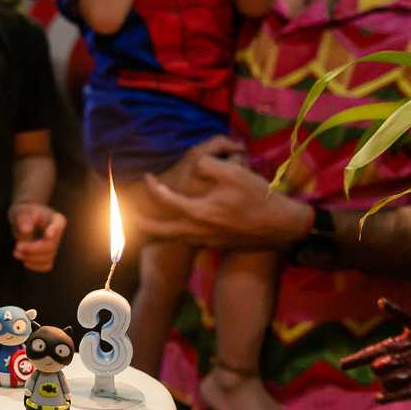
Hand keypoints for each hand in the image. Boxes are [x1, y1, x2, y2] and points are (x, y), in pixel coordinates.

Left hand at [9, 202, 66, 271]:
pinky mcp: (48, 256)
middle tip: (17, 246)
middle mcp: (58, 234)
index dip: (54, 230)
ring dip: (31, 258)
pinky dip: (35, 266)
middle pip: (51, 246)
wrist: (23, 220)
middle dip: (33, 249)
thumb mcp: (20, 212)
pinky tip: (24, 261)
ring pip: (48, 257)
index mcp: (56, 219)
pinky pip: (46, 265)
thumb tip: (26, 231)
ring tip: (15, 253)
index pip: (58, 225)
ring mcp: (54, 246)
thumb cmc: (23, 213)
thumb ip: (23, 219)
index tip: (47, 235)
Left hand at [136, 139, 309, 249]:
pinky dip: (175, 234)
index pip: (167, 200)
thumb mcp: (235, 172)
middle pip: (161, 231)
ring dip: (158, 231)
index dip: (153, 188)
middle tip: (128, 217)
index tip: (147, 177)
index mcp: (200, 212)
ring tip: (147, 224)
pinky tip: (176, 227)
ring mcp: (207, 241)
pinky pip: (187, 241)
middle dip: (143, 224)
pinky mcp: (216, 245)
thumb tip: (194, 164)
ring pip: (174, 238)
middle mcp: (199, 230)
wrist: (282, 227)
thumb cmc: (259, 198)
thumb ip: (208, 165)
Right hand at [339, 299, 410, 402]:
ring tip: (405, 373)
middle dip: (381, 367)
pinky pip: (404, 394)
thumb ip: (401, 314)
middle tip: (388, 362)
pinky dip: (392, 397)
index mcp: (398, 345)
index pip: (372, 352)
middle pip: (380, 368)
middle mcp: (402, 361)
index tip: (343, 365)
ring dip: (391, 380)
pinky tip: (380, 400)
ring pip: (390, 382)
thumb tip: (380, 301)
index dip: (358, 359)